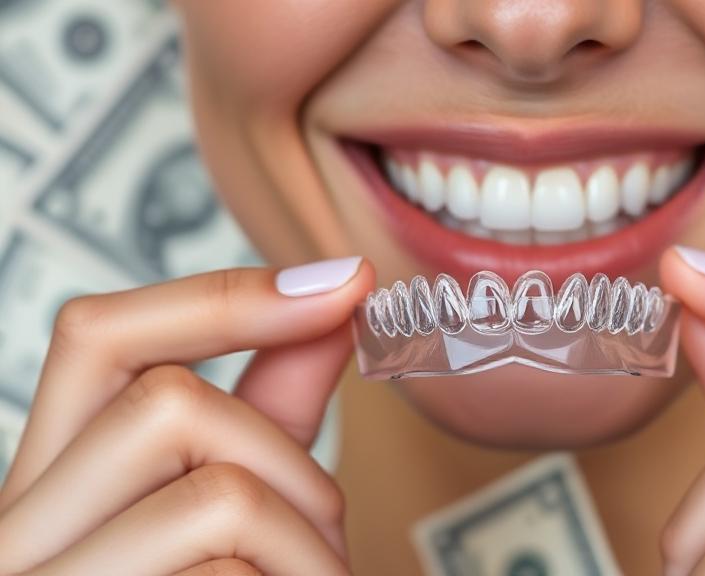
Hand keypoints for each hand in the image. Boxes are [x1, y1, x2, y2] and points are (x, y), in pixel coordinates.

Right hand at [0, 257, 372, 574]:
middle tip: (326, 539)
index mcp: (46, 486)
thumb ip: (266, 413)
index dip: (223, 295)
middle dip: (291, 459)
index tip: (344, 283)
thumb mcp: (221, 512)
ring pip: (217, 494)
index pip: (98, 336)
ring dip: (311, 544)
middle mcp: (15, 535)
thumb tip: (333, 301)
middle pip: (168, 404)